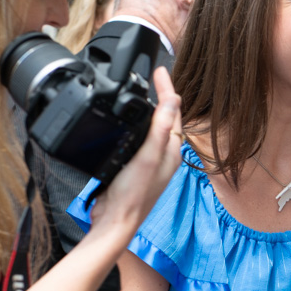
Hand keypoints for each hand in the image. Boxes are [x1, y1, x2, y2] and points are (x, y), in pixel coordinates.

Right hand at [85, 68, 182, 244]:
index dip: (167, 88)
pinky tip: (127, 124)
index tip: (158, 69)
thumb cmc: (133, 194)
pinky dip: (136, 126)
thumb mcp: (148, 155)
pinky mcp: (136, 168)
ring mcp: (151, 162)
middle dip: (161, 96)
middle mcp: (165, 155)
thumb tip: (173, 99)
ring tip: (144, 92)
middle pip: (166, 118)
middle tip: (153, 76)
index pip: (174, 111)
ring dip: (150, 110)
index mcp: (172, 150)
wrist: (116, 221)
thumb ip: (160, 127)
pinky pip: (140, 140)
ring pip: (153, 129)